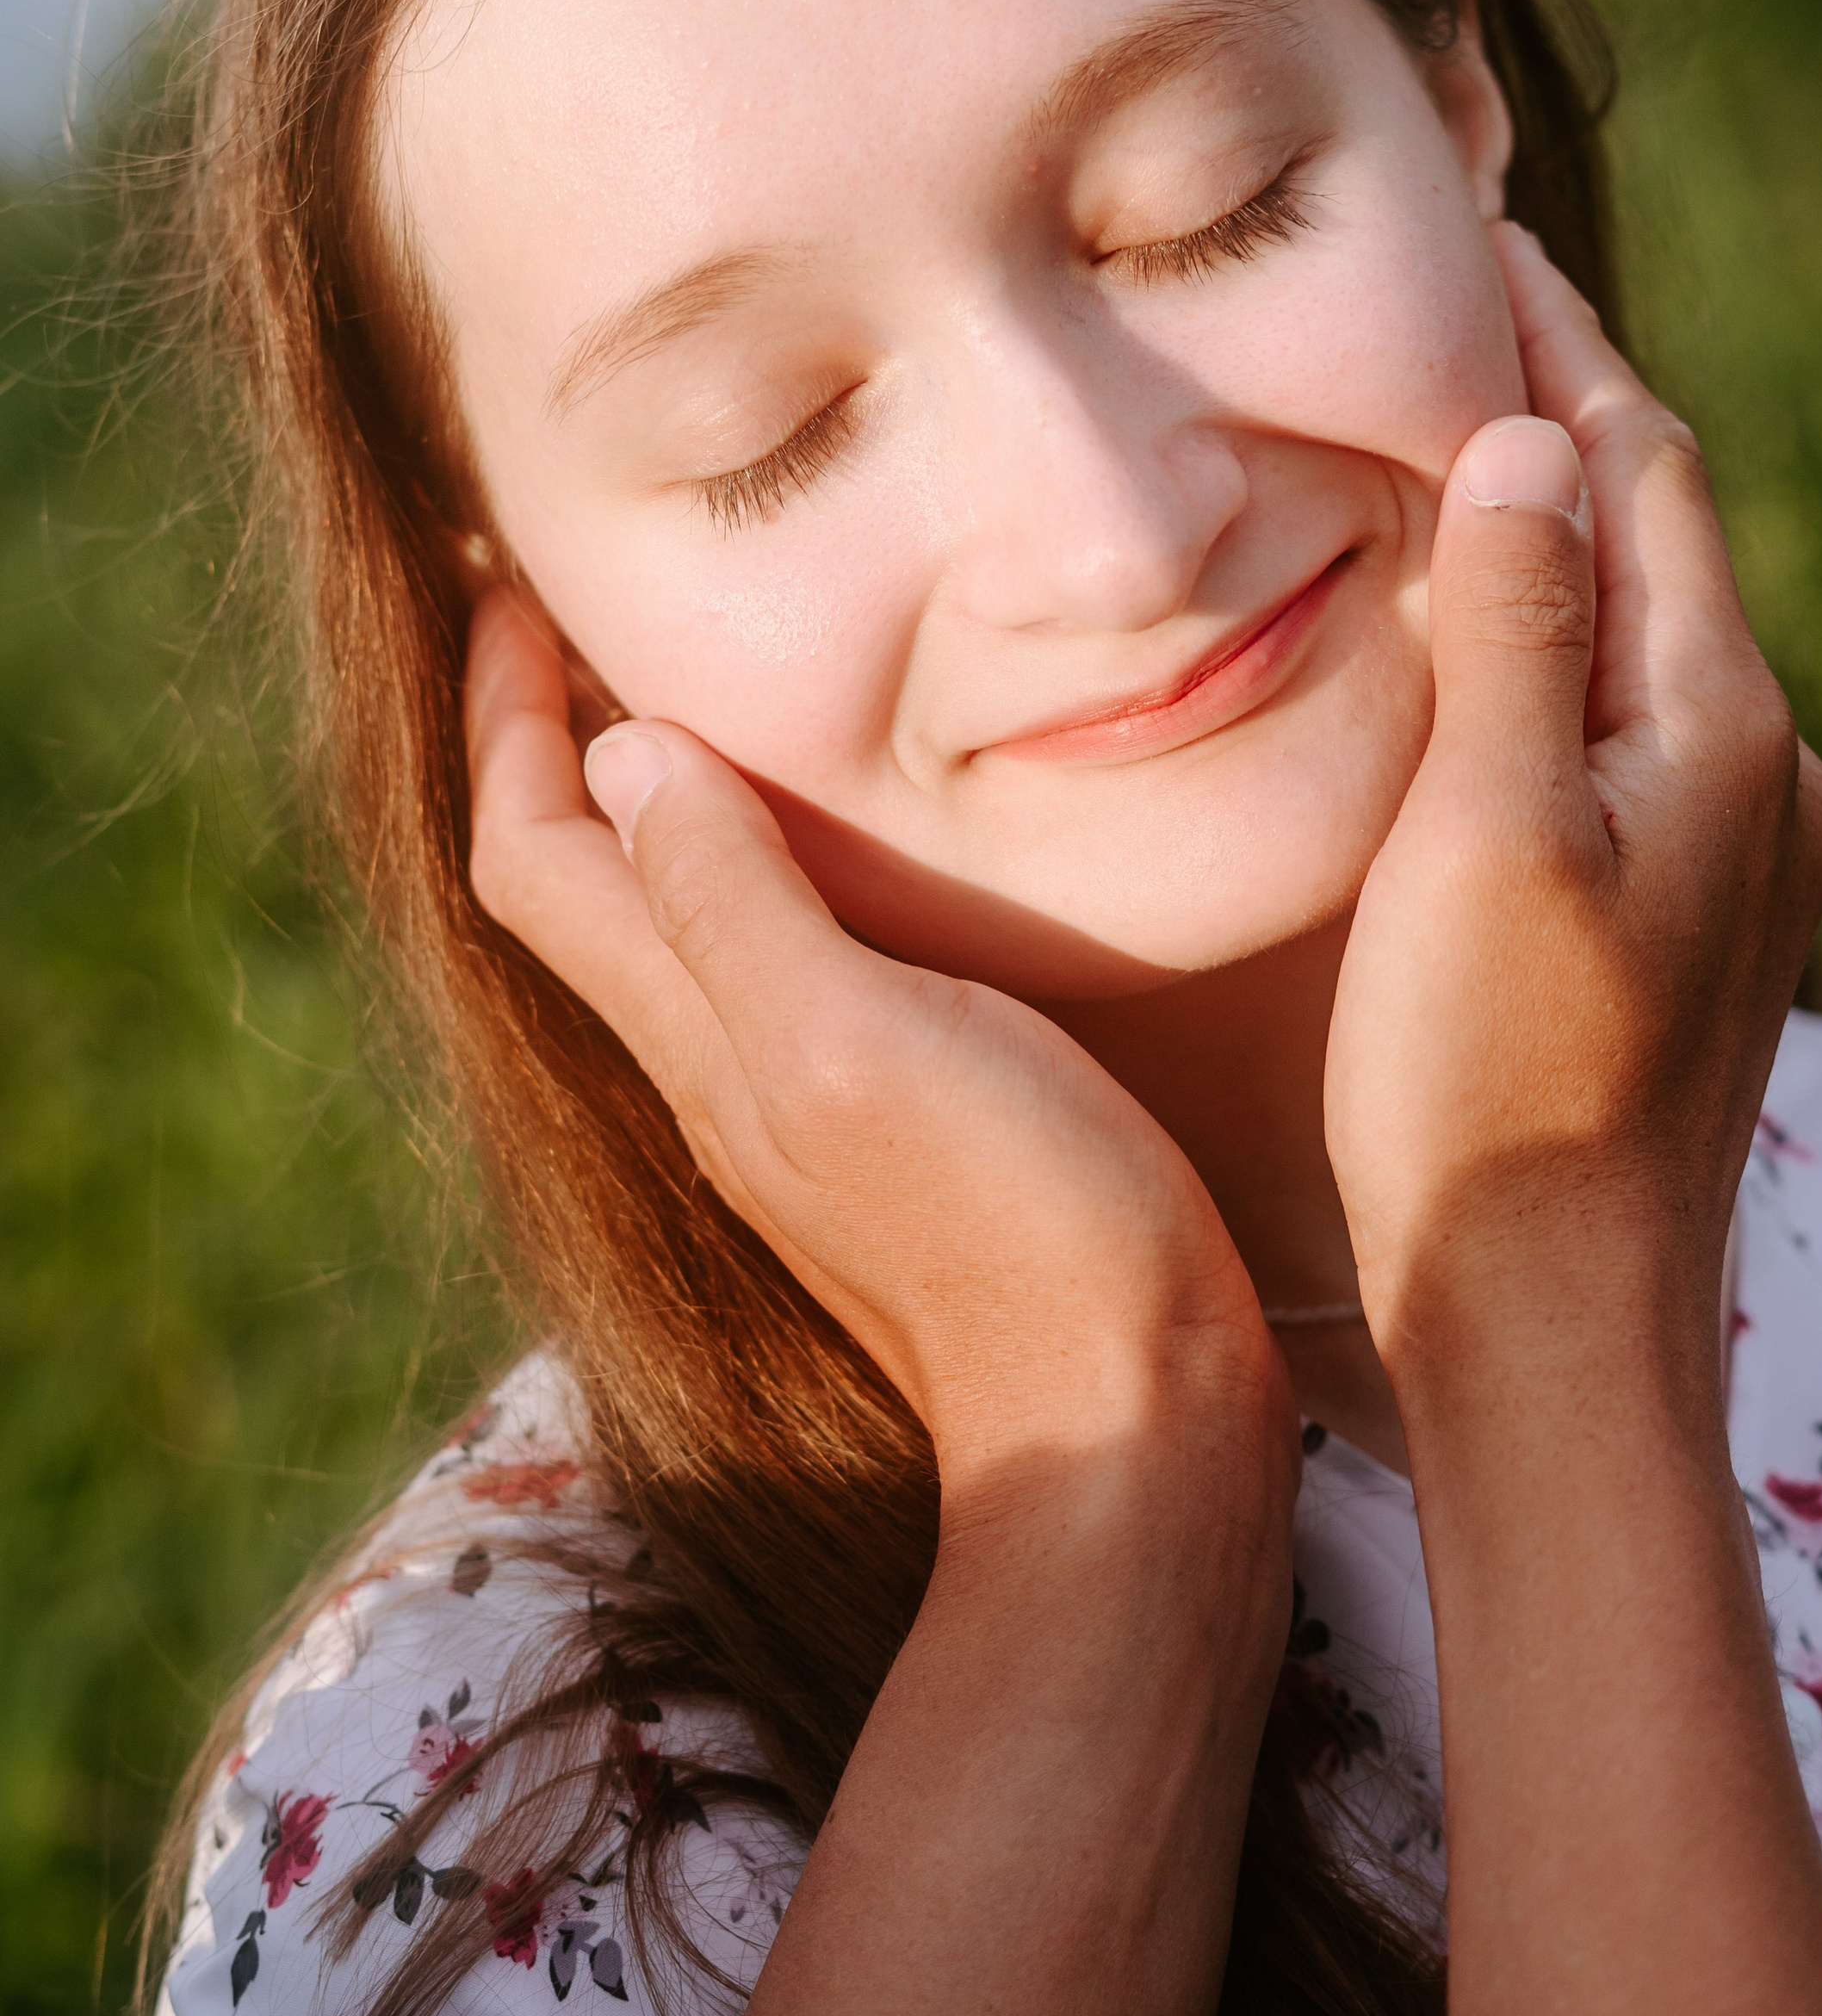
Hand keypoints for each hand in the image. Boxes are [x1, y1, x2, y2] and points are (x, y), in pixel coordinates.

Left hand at [464, 594, 1283, 1503]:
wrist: (1126, 1424)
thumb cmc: (1021, 1224)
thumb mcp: (864, 1037)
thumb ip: (741, 901)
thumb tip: (626, 753)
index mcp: (698, 1035)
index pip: (532, 858)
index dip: (501, 724)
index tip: (502, 591)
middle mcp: (717, 1072)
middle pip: (574, 891)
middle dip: (550, 747)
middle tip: (575, 619)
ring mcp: (796, 1114)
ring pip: (666, 931)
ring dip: (647, 806)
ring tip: (685, 697)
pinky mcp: (887, 1136)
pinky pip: (764, 972)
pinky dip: (751, 871)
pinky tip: (826, 843)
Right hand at [1326, 222, 1821, 1377]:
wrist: (1558, 1326)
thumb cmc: (1491, 1091)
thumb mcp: (1484, 835)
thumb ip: (1519, 629)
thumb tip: (1532, 438)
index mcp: (1723, 726)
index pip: (1646, 467)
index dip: (1560, 343)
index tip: (1476, 234)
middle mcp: (1767, 775)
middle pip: (1662, 540)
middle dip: (1564, 421)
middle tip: (1454, 312)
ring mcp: (1743, 858)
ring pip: (1649, 641)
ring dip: (1563, 541)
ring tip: (1453, 459)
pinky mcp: (1695, 928)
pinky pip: (1635, 734)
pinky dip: (1565, 658)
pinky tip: (1493, 665)